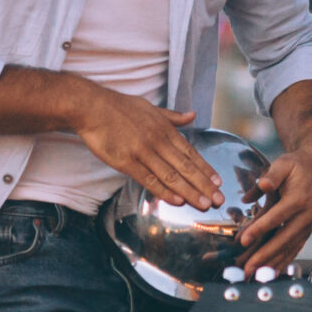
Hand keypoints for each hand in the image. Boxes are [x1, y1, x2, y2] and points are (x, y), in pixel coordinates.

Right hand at [73, 86, 220, 209]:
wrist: (92, 107)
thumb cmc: (120, 107)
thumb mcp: (151, 108)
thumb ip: (173, 116)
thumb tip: (192, 115)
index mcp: (165, 129)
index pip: (190, 152)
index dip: (205, 168)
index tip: (218, 182)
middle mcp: (158, 141)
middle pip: (185, 166)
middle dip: (203, 185)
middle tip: (218, 200)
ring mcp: (142, 152)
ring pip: (170, 175)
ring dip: (189, 191)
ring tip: (203, 204)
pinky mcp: (126, 161)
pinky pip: (148, 179)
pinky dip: (163, 190)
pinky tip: (176, 200)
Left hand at [238, 142, 311, 269]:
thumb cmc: (297, 166)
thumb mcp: (284, 164)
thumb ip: (272, 175)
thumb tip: (261, 185)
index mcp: (299, 199)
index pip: (276, 217)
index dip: (259, 229)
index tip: (242, 241)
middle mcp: (306, 216)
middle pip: (283, 239)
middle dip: (264, 256)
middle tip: (246, 268)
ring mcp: (308, 226)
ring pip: (288, 248)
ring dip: (271, 263)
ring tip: (253, 275)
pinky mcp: (306, 231)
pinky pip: (294, 249)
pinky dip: (282, 262)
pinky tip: (270, 272)